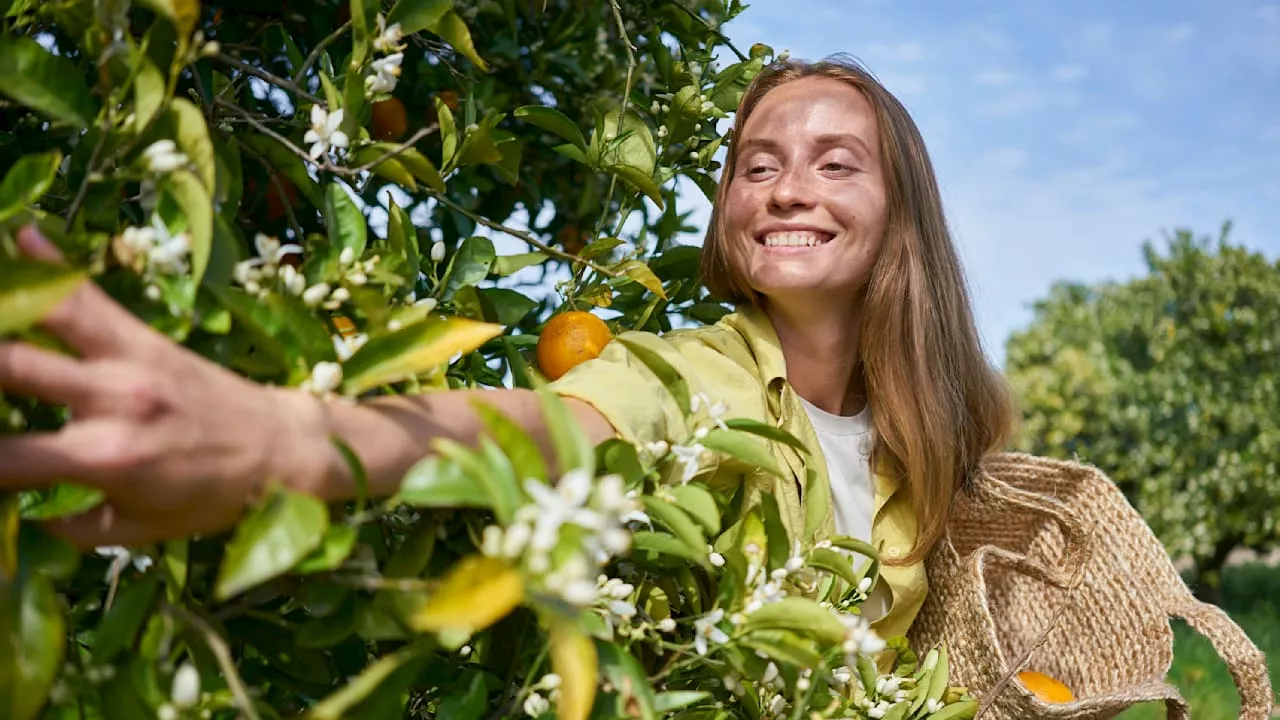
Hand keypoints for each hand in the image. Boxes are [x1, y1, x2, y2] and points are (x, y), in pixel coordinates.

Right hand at [0, 226, 329, 548]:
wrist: (284, 449)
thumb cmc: (211, 497)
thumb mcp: (138, 530)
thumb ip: (66, 527)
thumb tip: (11, 525)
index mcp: (105, 459)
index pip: (3, 459)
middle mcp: (112, 400)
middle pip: (8, 367)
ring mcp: (129, 360)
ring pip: (45, 315)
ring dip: (4, 305)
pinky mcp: (147, 336)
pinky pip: (91, 297)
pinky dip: (51, 265)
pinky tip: (21, 236)